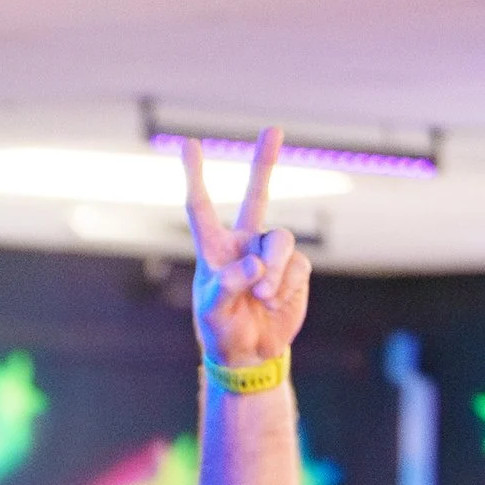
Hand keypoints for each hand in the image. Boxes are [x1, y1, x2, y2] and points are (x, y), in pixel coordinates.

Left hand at [183, 130, 309, 373]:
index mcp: (215, 250)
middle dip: (265, 163)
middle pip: (258, 196)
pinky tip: (274, 303)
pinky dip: (286, 287)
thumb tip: (256, 264)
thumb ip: (229, 285)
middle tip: (273, 129)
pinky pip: (297, 266)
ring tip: (262, 298)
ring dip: (274, 271)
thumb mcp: (214, 312)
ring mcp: (272, 254)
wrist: (250, 354)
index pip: (202, 208)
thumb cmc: (222, 332)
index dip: (196, 176)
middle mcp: (245, 244)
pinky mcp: (295, 269)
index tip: (188, 144)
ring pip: (282, 240)